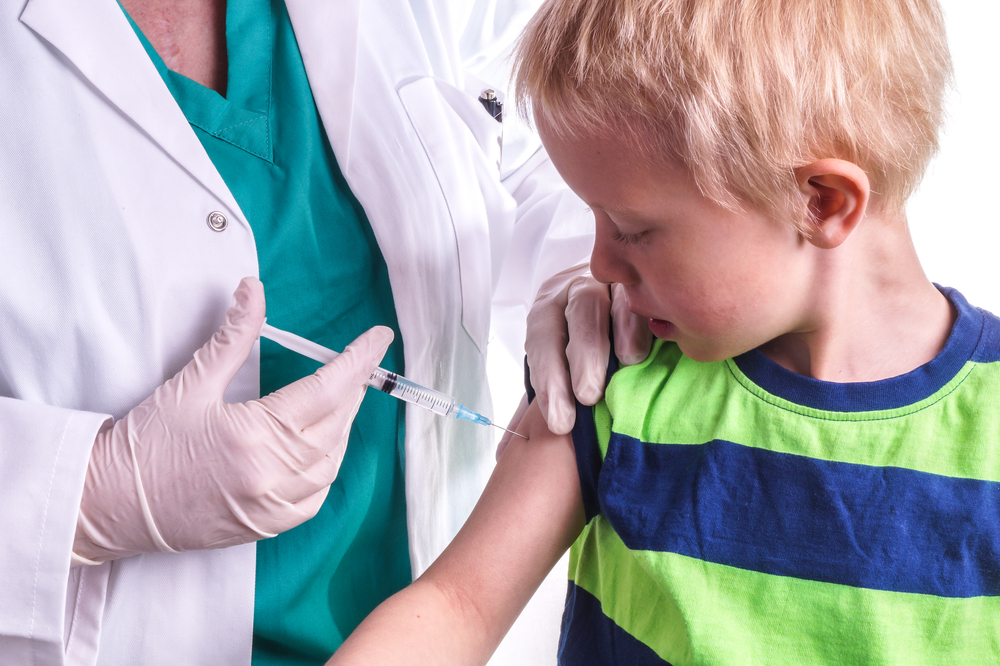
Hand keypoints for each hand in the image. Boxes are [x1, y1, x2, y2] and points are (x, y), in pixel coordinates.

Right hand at [73, 277, 392, 563]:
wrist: (109, 505)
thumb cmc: (146, 445)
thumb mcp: (191, 384)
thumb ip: (233, 336)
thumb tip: (253, 289)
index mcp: (256, 434)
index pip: (328, 388)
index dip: (359, 359)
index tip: (378, 338)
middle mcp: (272, 474)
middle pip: (337, 421)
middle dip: (354, 387)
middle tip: (359, 362)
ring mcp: (272, 506)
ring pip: (333, 460)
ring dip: (344, 426)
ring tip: (343, 398)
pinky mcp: (266, 526)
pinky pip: (316, 496)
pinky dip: (327, 467)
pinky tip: (323, 447)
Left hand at [522, 264, 651, 435]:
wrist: (611, 293)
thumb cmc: (578, 340)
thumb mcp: (556, 365)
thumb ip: (536, 404)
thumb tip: (505, 453)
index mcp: (547, 311)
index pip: (543, 339)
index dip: (549, 378)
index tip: (560, 422)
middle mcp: (574, 291)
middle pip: (576, 314)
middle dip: (581, 356)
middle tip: (589, 396)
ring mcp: (610, 283)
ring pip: (607, 301)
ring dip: (615, 336)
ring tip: (625, 368)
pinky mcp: (641, 284)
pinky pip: (640, 297)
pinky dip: (640, 323)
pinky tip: (644, 350)